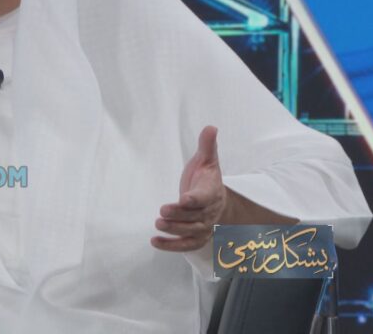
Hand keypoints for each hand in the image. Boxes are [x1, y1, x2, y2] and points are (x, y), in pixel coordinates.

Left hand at [151, 125, 226, 251]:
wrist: (217, 200)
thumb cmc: (207, 179)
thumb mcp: (207, 161)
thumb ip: (207, 146)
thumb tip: (210, 127)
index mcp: (210, 192)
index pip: (203, 198)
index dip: (194, 200)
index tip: (184, 200)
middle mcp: (208, 212)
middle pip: (194, 217)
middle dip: (179, 216)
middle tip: (161, 213)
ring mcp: (203, 227)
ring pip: (190, 232)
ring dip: (174, 231)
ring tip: (157, 225)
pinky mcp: (196, 238)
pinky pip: (185, 245)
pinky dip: (171, 246)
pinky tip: (155, 242)